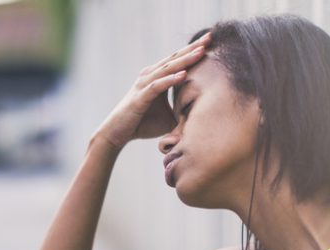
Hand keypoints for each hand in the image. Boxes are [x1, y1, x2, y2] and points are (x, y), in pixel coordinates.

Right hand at [93, 32, 210, 148]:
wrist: (118, 133)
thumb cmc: (143, 124)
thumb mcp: (169, 116)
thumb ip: (183, 111)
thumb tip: (204, 116)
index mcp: (157, 77)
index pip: (178, 60)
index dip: (193, 50)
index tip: (211, 41)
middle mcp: (150, 76)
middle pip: (174, 58)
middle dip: (192, 48)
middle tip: (209, 37)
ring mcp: (144, 85)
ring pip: (167, 69)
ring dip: (185, 60)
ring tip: (201, 52)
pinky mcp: (140, 97)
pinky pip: (158, 86)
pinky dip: (171, 80)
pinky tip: (184, 75)